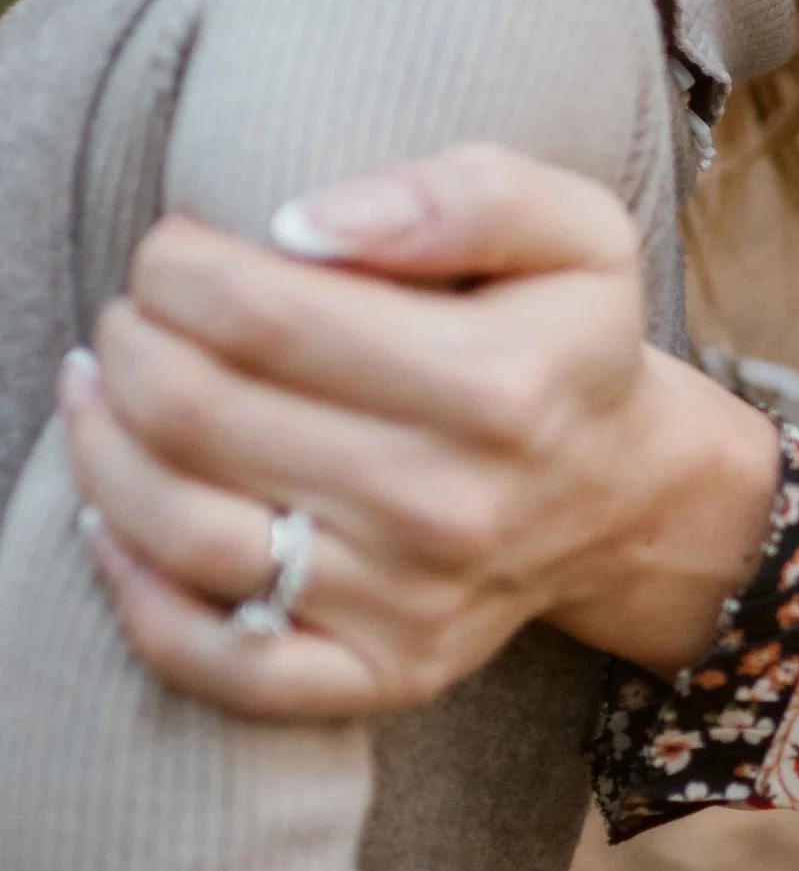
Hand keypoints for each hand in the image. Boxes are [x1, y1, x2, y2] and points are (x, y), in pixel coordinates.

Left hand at [59, 144, 783, 719]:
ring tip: (102, 389)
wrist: (624, 498)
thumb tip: (303, 226)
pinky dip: (132, 589)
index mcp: (494, 383)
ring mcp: (408, 603)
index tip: (174, 250)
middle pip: (201, 411)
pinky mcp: (380, 675)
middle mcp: (448, 504)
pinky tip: (109, 519)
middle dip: (131, 342)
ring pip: (184, 529)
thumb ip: (463, 196)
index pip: (260, 311)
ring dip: (102, 446)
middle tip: (135, 316)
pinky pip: (215, 659)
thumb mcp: (574, 230)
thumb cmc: (568, 345)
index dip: (177, 269)